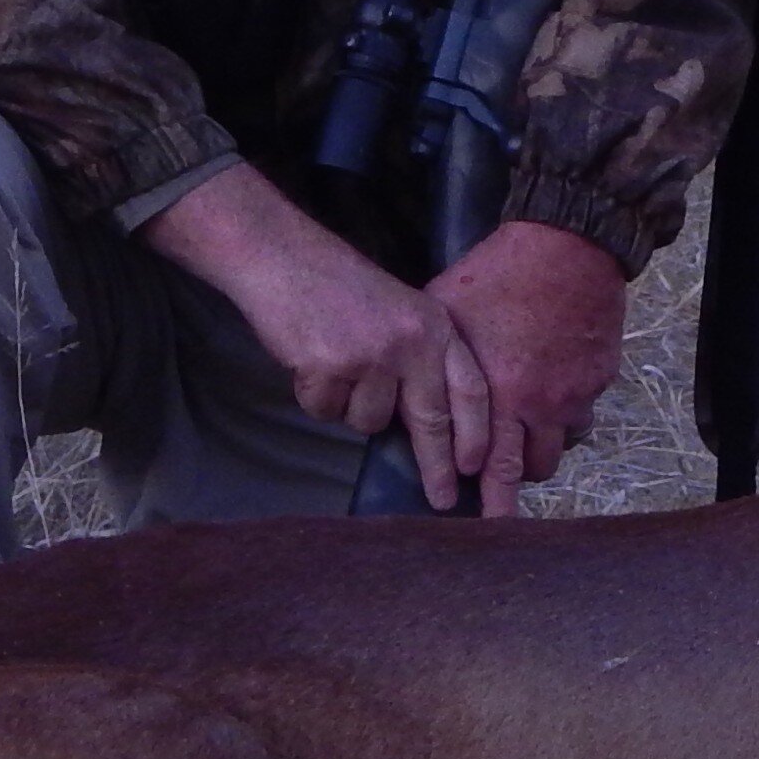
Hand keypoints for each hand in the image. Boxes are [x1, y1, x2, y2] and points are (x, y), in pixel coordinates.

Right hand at [142, 164, 495, 509]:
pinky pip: (327, 412)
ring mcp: (371, 356)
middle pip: (432, 420)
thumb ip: (421, 358)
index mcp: (435, 326)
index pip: (470, 389)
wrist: (283, 257)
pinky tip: (309, 360)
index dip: (476, 433)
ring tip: (335, 362)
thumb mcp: (401, 310)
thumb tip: (431, 426)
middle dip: (437, 466)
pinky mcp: (330, 368)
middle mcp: (411, 342)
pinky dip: (316, 396)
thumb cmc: (338, 285)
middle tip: (442, 500)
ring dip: (350, 406)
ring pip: (370, 421)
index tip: (476, 468)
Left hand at [429, 219, 628, 505]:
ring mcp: (576, 393)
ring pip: (561, 446)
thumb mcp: (449, 314)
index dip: (491, 500)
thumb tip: (413, 381)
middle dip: (516, 489)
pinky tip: (552, 394)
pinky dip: (566, 412)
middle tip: (505, 505)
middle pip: (533, 470)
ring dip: (541, 449)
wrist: (569, 245)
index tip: (485, 524)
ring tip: (525, 440)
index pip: (495, 467)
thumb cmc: (500, 275)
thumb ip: (438, 358)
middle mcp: (540, 405)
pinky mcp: (600, 377)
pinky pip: (583, 410)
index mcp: (500, 394)